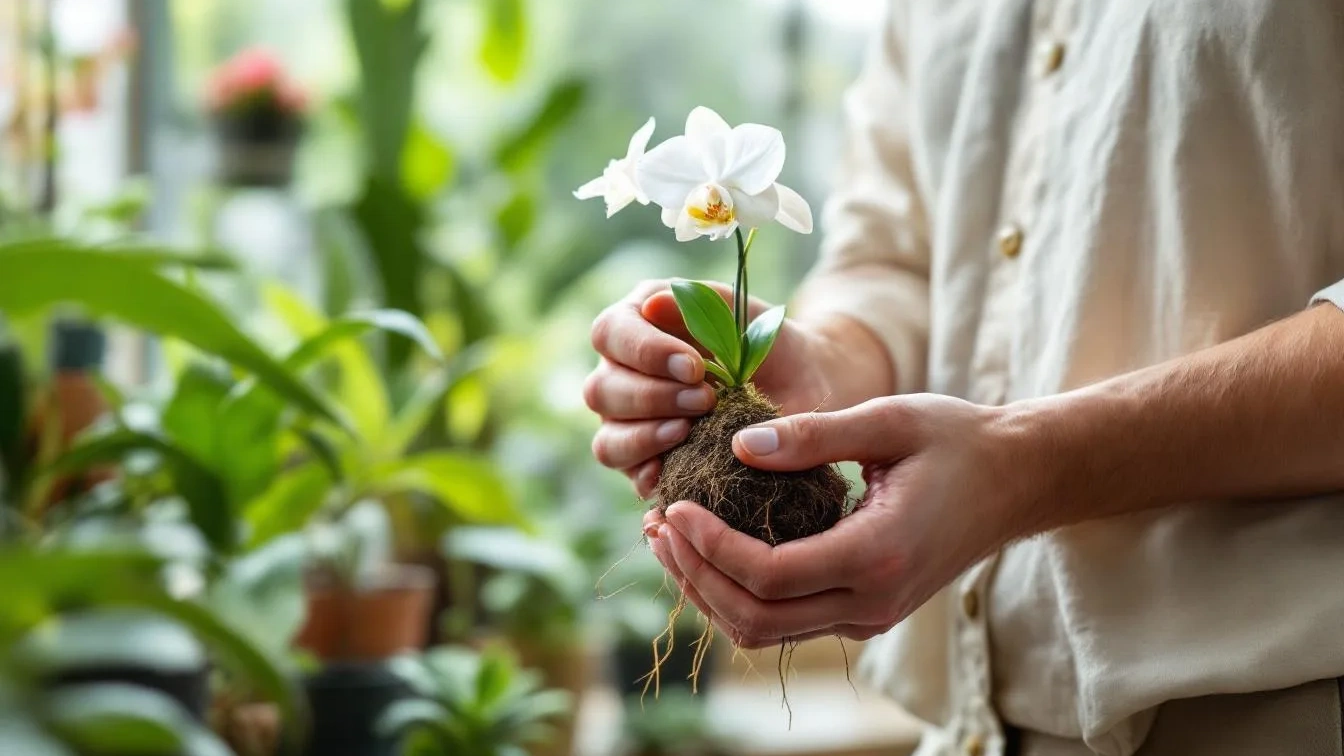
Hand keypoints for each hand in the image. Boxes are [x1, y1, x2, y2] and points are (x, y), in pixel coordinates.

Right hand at [585, 279, 837, 497]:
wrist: (803, 390)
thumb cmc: (769, 345)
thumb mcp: (747, 317)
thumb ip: (704, 304)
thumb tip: (652, 305)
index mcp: (637, 325)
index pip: (610, 334)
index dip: (644, 353)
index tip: (694, 367)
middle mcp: (621, 374)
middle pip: (601, 390)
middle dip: (653, 397)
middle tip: (706, 400)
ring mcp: (627, 423)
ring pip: (607, 441)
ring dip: (647, 438)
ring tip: (691, 431)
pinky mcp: (645, 465)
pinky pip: (630, 476)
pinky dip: (650, 475)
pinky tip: (677, 469)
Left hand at [643, 394, 1027, 647]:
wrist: (1018, 479)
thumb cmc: (957, 440)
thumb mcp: (889, 420)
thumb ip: (815, 433)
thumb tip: (738, 444)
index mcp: (878, 555)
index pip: (769, 575)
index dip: (709, 547)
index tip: (671, 505)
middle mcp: (873, 601)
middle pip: (755, 617)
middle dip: (694, 573)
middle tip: (655, 522)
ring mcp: (869, 614)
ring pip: (764, 630)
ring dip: (709, 589)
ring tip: (669, 537)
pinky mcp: (864, 611)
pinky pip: (784, 620)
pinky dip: (738, 591)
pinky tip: (711, 548)